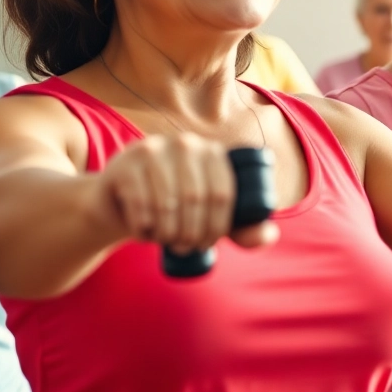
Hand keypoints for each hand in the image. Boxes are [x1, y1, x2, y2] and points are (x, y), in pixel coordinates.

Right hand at [97, 133, 278, 252]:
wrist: (123, 204)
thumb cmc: (176, 212)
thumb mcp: (211, 219)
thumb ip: (243, 228)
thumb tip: (269, 235)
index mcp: (212, 152)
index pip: (223, 193)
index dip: (217, 227)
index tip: (207, 245)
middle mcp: (185, 144)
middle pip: (196, 199)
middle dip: (191, 233)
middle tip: (184, 248)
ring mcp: (153, 149)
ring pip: (167, 204)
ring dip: (167, 233)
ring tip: (166, 240)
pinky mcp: (124, 163)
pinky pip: (140, 203)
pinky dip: (143, 228)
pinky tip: (145, 232)